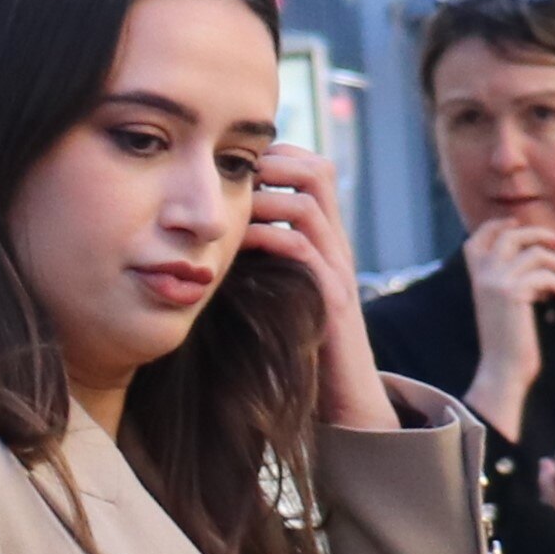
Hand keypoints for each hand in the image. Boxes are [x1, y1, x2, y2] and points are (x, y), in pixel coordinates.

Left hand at [239, 145, 390, 431]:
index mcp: (325, 237)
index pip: (312, 168)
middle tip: (232, 174)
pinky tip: (240, 243)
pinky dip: (269, 236)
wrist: (343, 398)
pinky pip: (303, 249)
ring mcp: (337, 268)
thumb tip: (211, 233)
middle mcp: (336, 244)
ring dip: (265, 196)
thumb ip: (260, 257)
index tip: (235, 164)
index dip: (277, 155)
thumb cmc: (301, 344)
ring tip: (231, 205)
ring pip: (310, 203)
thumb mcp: (278, 287)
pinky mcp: (330, 299)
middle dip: (274, 162)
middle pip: (319, 170)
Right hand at [460, 220, 554, 440]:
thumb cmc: (509, 344)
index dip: (498, 226)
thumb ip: (513, 282)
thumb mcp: (506, 307)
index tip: (519, 223)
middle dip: (540, 234)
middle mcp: (483, 276)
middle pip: (511, 235)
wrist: (503, 371)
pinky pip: (547, 276)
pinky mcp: (513, 291)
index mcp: (476, 279)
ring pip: (536, 253)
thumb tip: (539, 263)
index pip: (477, 240)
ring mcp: (496, 281)